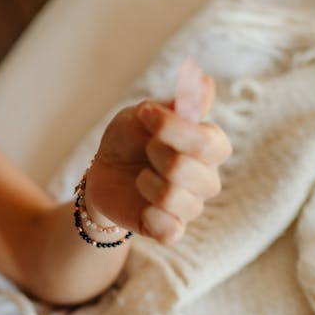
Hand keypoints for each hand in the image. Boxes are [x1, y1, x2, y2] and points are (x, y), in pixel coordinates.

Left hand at [86, 79, 231, 243]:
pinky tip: (142, 206)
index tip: (146, 115)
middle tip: (145, 150)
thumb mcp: (145, 113)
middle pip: (189, 170)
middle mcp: (207, 178)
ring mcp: (191, 206)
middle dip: (156, 155)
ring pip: (175, 199)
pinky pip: (170, 231)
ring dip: (147, 183)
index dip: (175, 130)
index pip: (209, 143)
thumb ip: (177, 105)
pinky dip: (151, 216)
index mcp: (209, 146)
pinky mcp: (171, 230)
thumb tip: (206, 84)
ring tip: (140, 177)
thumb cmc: (130, 138)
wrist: (104, 172)